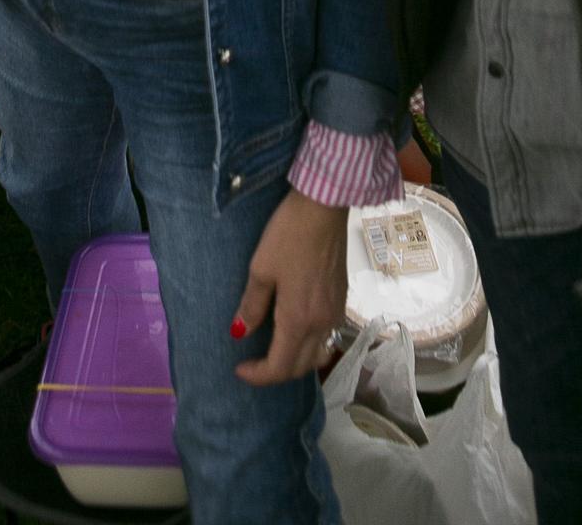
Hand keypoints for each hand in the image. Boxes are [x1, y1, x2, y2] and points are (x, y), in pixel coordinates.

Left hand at [232, 189, 347, 385]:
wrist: (323, 207)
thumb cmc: (288, 235)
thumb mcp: (261, 269)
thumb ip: (251, 305)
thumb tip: (239, 333)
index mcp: (299, 320)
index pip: (280, 367)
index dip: (258, 375)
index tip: (239, 368)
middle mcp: (322, 324)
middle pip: (301, 367)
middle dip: (276, 372)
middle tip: (253, 362)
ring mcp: (336, 312)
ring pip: (317, 354)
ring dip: (295, 360)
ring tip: (273, 348)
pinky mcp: (341, 299)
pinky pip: (326, 336)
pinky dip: (309, 344)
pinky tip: (295, 327)